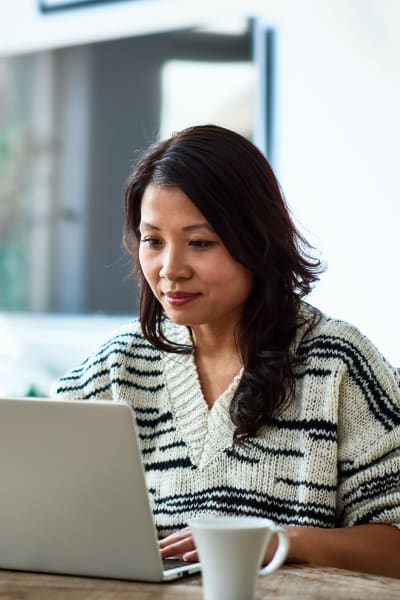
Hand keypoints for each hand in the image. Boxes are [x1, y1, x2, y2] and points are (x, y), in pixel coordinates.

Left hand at [159, 526, 285, 564]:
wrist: (280, 541)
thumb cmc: (251, 545)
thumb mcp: (226, 544)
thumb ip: (208, 546)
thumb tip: (185, 553)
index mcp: (214, 523)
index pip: (187, 531)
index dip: (171, 539)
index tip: (158, 547)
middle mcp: (218, 523)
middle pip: (188, 534)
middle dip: (169, 544)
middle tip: (155, 552)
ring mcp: (226, 531)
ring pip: (197, 540)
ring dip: (178, 548)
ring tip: (164, 554)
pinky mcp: (235, 542)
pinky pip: (214, 549)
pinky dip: (199, 553)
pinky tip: (187, 558)